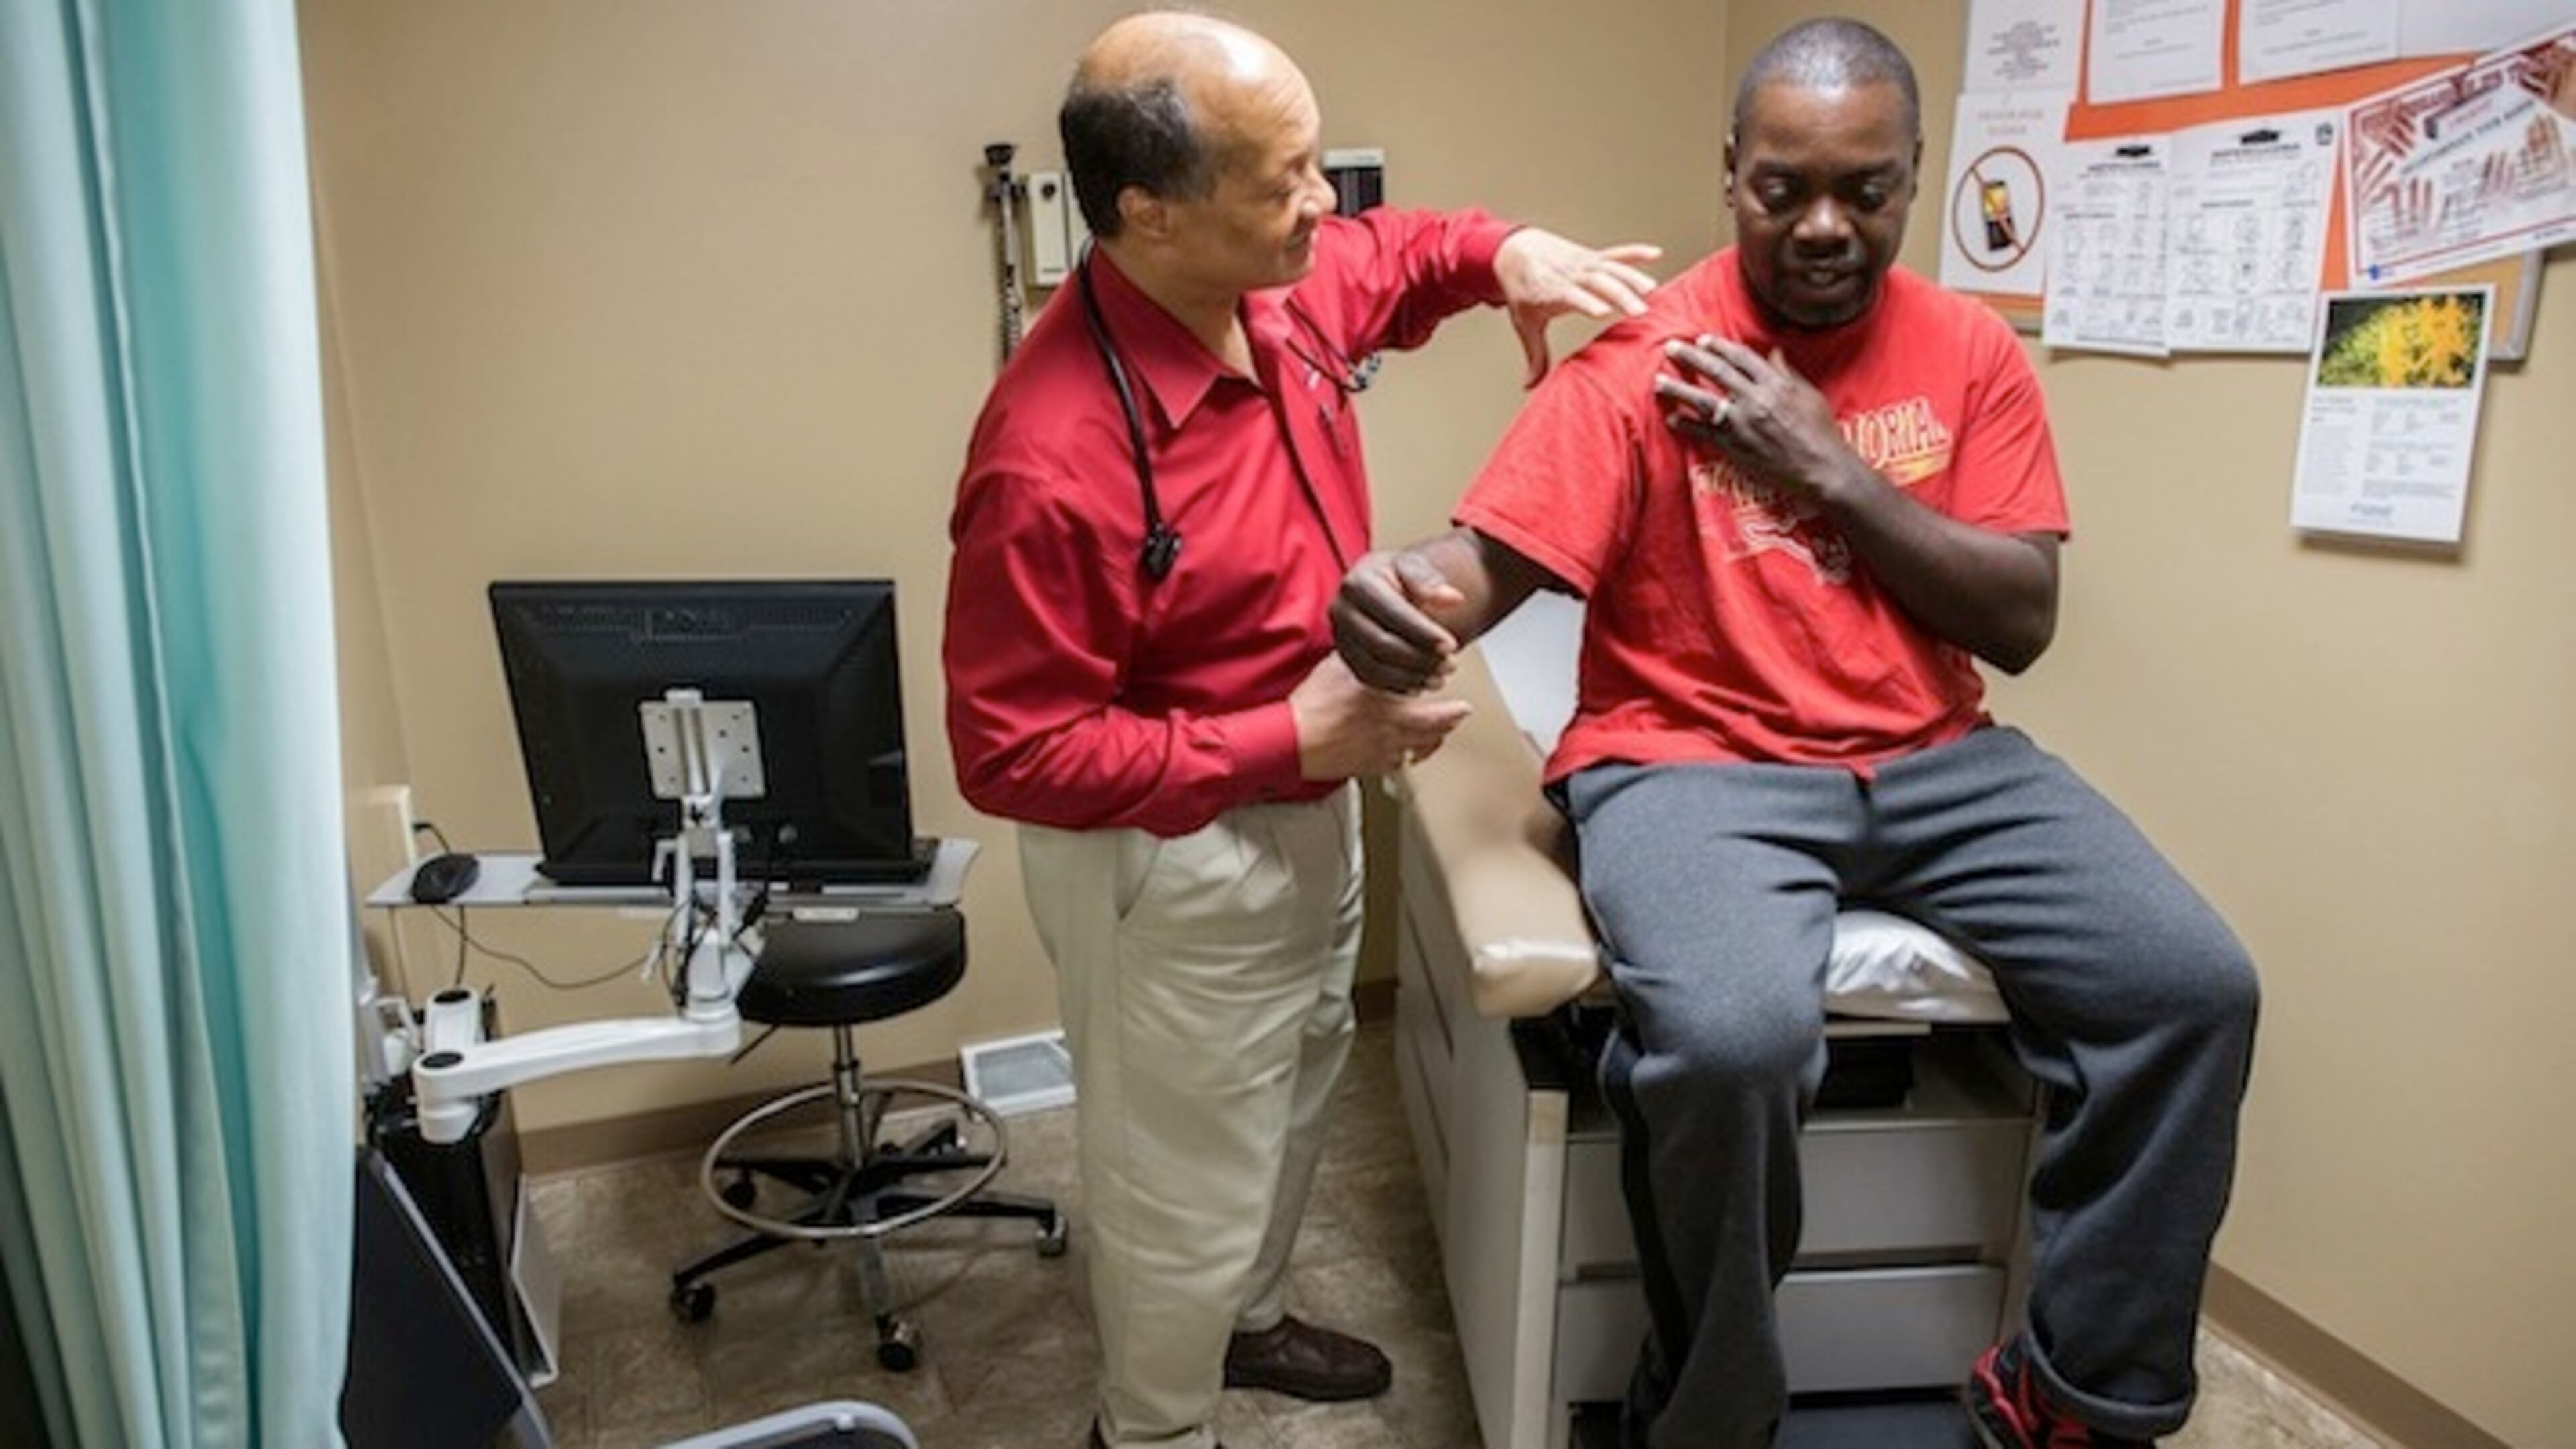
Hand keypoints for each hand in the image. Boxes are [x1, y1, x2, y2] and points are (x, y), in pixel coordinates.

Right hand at [1290, 653, 1472, 780]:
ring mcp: (1381, 754)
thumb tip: (1370, 636)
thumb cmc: (1315, 705)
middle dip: (1450, 723)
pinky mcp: (1366, 768)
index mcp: (1393, 709)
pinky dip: (1403, 758)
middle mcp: (1394, 734)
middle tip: (1460, 715)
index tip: (1462, 702)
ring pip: (1417, 753)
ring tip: (1436, 735)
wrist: (1293, 739)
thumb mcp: (1338, 666)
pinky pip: (1394, 766)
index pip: (1437, 713)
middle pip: (1435, 735)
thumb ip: (1361, 654)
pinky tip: (1402, 753)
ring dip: (1430, 743)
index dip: (1453, 709)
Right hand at [1332, 549, 1463, 693]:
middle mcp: (1341, 611)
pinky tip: (1421, 684)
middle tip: (1451, 664)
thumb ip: (1431, 581)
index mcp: (1357, 584)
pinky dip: (1398, 686)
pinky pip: (1369, 679)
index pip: (1393, 613)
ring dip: (1411, 677)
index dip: (1424, 632)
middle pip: (1381, 644)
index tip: (1452, 645)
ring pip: (1374, 668)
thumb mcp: (1415, 568)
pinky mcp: (1345, 656)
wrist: (1382, 587)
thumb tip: (1454, 598)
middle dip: (1420, 659)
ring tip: (1441, 677)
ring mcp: (1340, 637)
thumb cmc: (1400, 577)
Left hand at [1494, 229, 1662, 386]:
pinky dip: (1636, 252)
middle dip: (1620, 294)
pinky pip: (1617, 253)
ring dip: (1633, 278)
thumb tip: (1529, 385)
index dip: (1587, 303)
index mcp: (1553, 292)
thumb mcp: (1525, 323)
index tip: (1604, 312)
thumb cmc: (1523, 290)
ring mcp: (1585, 264)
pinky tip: (1655, 254)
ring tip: (1651, 291)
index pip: (1573, 297)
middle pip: (1599, 283)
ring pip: (1612, 268)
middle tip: (1639, 310)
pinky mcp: (1593, 256)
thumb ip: (1535, 355)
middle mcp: (1572, 276)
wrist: (1515, 253)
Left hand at [1655, 335, 1865, 504]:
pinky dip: (1686, 425)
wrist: (1821, 469)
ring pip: (1703, 401)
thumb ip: (1787, 372)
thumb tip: (1774, 352)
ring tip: (1658, 381)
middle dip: (1690, 358)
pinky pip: (1704, 433)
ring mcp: (1742, 424)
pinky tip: (1671, 419)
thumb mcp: (1808, 395)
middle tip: (1670, 348)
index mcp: (1775, 384)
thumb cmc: (1820, 431)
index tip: (1702, 340)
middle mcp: (1755, 400)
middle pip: (1717, 372)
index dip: (1719, 347)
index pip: (1740, 358)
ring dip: (1678, 389)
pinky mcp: (1735, 447)